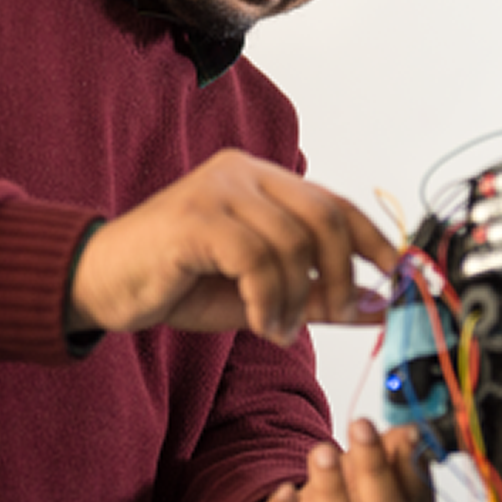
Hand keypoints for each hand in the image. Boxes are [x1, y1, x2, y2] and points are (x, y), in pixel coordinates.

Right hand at [67, 149, 397, 343]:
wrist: (100, 285)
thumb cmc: (178, 284)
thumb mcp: (258, 295)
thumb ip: (314, 296)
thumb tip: (378, 308)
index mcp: (263, 181)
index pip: (336, 203)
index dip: (376, 240)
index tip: (401, 278)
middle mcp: (244, 172)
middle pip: (324, 217)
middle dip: (343, 274)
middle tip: (337, 315)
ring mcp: (218, 189)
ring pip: (293, 242)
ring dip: (297, 297)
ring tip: (280, 328)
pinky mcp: (195, 216)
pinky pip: (256, 257)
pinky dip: (270, 298)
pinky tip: (262, 323)